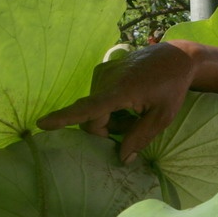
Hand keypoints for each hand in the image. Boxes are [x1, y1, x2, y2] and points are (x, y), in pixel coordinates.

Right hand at [37, 42, 196, 160]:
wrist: (176, 57)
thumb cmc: (172, 88)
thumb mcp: (162, 117)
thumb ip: (140, 138)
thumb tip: (122, 159)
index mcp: (121, 90)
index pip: (87, 108)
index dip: (63, 118)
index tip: (41, 124)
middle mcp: (106, 79)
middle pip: (92, 118)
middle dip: (107, 130)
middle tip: (133, 128)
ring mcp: (103, 72)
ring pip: (94, 110)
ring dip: (110, 119)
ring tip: (134, 112)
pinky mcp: (103, 70)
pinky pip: (97, 98)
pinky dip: (109, 107)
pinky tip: (129, 102)